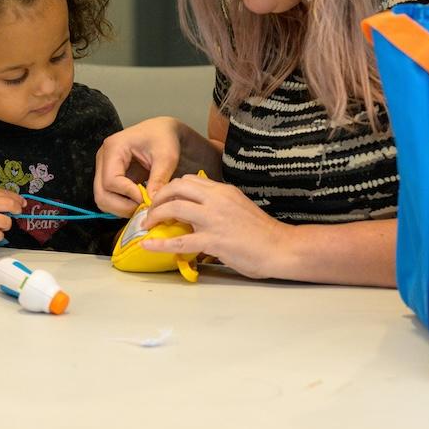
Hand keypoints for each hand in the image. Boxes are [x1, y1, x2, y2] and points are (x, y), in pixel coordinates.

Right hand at [93, 117, 184, 216]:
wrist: (162, 131)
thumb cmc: (164, 138)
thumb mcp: (167, 157)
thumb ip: (158, 179)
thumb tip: (151, 203)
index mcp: (113, 147)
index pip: (111, 181)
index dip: (128, 194)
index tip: (147, 199)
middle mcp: (103, 158)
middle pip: (101, 193)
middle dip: (122, 206)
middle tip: (144, 208)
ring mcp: (103, 168)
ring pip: (102, 199)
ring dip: (121, 208)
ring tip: (142, 205)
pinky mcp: (109, 177)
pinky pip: (109, 198)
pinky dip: (122, 205)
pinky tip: (139, 202)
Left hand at [140, 173, 287, 278]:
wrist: (281, 247)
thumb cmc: (263, 232)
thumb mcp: (239, 207)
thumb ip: (219, 204)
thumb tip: (199, 211)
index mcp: (223, 191)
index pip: (189, 180)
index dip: (170, 189)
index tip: (162, 199)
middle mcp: (216, 200)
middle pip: (177, 188)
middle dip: (158, 197)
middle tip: (150, 209)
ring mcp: (214, 219)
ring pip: (175, 208)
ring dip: (155, 215)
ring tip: (147, 224)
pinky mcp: (213, 241)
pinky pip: (180, 241)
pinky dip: (159, 243)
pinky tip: (147, 245)